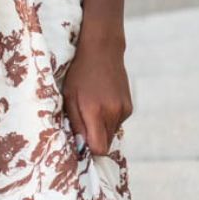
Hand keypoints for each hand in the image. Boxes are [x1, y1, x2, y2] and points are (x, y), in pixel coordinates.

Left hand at [61, 36, 131, 153]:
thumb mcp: (69, 97)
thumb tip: (81, 148)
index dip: (89, 149)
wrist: (102, 51)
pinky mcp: (129, 107)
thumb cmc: (79, 73)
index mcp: (96, 111)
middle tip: (82, 123)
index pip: (99, 148)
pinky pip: (117, 124)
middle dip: (93, 140)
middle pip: (105, 144)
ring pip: (111, 134)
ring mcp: (124, 110)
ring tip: (92, 110)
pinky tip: (102, 103)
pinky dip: (108, 120)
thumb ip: (75, 124)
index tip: (80, 141)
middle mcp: (114, 113)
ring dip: (101, 130)